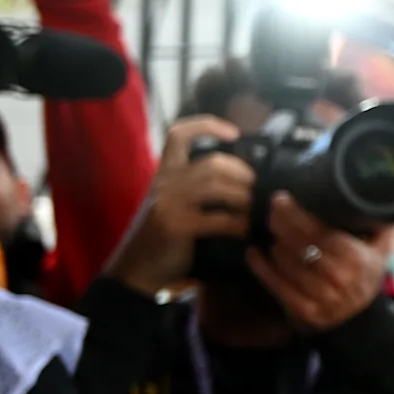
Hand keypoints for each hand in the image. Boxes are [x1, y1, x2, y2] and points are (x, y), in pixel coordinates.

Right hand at [103, 115, 258, 294]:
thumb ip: (196, 188)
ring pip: (217, 185)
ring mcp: (169, 203)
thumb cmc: (163, 236)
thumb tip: (241, 179)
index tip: (233, 133)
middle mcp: (165, 183)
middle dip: (242, 173)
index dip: (207, 125)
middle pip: (212, 162)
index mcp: (165, 173)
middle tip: (255, 188)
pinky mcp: (176, 226)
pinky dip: (238, 224)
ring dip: (243, 197)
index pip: (179, 134)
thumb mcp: (174, 204)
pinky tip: (243, 230)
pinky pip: (218, 218)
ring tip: (252, 209)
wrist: (138, 268)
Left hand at [244, 194, 389, 333]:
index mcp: (359, 259)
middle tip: (273, 210)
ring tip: (275, 232)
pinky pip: (277, 285)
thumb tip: (377, 188)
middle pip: (301, 245)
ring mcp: (323, 299)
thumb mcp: (381, 248)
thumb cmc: (366, 273)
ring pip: (287, 263)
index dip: (297, 215)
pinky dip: (262, 268)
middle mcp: (341, 280)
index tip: (282, 199)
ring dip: (276, 244)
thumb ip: (379, 220)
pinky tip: (254, 253)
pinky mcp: (306, 312)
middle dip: (282, 224)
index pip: (321, 233)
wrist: (361, 319)